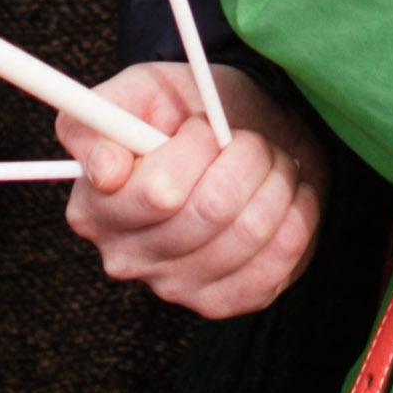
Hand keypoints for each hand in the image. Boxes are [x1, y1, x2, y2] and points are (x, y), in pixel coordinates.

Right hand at [63, 62, 323, 321]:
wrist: (242, 136)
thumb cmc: (186, 113)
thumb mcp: (142, 90)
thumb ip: (103, 112)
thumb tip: (106, 169)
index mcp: (96, 208)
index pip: (158, 192)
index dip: (195, 148)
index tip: (201, 126)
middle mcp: (126, 258)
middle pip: (211, 210)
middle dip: (246, 156)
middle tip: (247, 139)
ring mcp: (175, 287)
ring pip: (251, 231)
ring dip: (276, 181)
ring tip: (269, 162)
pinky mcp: (222, 301)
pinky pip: (277, 262)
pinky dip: (297, 216)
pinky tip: (287, 195)